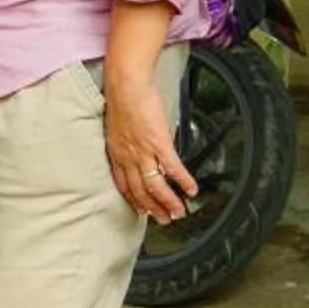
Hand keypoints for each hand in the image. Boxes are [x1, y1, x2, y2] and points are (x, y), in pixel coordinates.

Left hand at [104, 58, 196, 223]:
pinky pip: (173, 168)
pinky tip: (191, 190)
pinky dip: (183, 181)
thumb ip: (124, 142)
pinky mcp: (159, 143)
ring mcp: (143, 152)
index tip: (141, 210)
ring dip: (168, 202)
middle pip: (140, 190)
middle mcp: (128, 157)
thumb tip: (135, 147)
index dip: (133, 199)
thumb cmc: (121, 101)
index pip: (123, 184)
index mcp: (117, 153)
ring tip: (178, 213)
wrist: (126, 87)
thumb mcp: (116, 127)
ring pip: (155, 185)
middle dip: (153, 208)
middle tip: (163, 220)